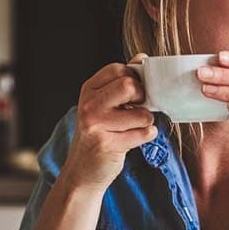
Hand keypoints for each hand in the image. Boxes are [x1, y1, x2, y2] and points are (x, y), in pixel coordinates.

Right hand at [62, 58, 155, 192]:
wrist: (82, 171)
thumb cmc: (99, 134)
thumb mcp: (104, 104)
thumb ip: (122, 81)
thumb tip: (141, 58)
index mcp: (89, 89)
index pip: (120, 69)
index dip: (135, 79)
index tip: (134, 94)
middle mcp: (89, 105)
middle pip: (129, 85)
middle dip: (142, 98)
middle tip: (136, 109)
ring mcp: (96, 125)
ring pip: (142, 113)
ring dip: (146, 121)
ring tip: (133, 128)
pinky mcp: (108, 144)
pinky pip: (144, 133)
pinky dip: (146, 136)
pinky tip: (133, 139)